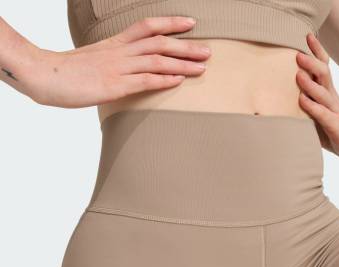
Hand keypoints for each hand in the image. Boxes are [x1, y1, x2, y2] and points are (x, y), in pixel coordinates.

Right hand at [25, 16, 210, 107]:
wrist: (44, 75)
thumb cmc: (68, 71)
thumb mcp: (94, 59)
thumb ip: (115, 61)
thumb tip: (130, 68)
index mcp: (115, 43)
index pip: (148, 26)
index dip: (171, 23)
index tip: (191, 23)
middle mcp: (120, 52)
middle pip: (159, 43)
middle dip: (186, 46)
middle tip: (208, 51)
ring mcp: (117, 68)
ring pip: (156, 60)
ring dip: (182, 63)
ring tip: (202, 67)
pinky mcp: (114, 86)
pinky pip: (143, 80)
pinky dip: (163, 80)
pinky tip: (178, 80)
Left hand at [295, 33, 338, 159]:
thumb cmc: (330, 127)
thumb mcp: (316, 112)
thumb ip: (302, 103)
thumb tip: (272, 100)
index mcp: (326, 92)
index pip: (322, 67)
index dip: (316, 52)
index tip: (307, 36)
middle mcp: (330, 98)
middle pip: (323, 75)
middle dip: (311, 63)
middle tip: (297, 54)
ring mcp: (334, 111)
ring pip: (323, 93)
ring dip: (310, 84)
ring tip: (298, 74)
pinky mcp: (336, 125)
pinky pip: (323, 114)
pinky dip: (312, 107)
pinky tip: (302, 100)